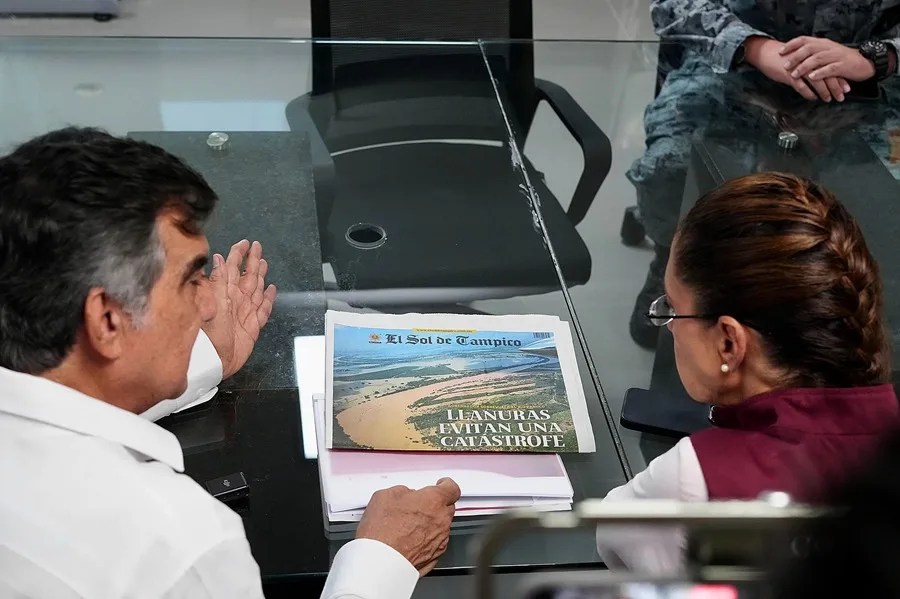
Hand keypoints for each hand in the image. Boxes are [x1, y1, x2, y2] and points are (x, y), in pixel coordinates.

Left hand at [202, 239, 276, 378]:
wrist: (214, 362)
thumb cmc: (207, 336)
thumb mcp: (211, 304)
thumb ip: (216, 281)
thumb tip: (218, 259)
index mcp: (225, 293)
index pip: (233, 268)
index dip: (239, 255)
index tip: (244, 243)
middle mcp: (236, 301)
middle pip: (247, 276)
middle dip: (252, 261)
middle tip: (257, 246)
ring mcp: (245, 313)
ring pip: (256, 290)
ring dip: (260, 276)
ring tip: (263, 263)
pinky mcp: (253, 327)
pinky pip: (263, 310)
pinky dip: (268, 300)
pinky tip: (271, 290)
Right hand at [357, 478, 460, 575]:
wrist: (379, 562)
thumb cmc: (382, 531)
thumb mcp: (385, 496)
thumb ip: (404, 491)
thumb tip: (407, 495)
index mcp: (433, 501)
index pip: (452, 488)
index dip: (446, 485)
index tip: (442, 485)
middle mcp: (441, 520)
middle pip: (447, 507)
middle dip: (435, 505)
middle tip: (417, 507)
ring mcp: (440, 540)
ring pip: (441, 526)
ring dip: (430, 524)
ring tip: (408, 527)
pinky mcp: (434, 557)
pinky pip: (435, 543)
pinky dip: (426, 540)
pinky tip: (410, 541)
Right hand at [745, 36, 850, 101]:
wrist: (767, 53)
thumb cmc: (784, 57)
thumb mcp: (801, 58)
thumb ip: (812, 65)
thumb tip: (822, 75)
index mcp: (813, 55)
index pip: (831, 67)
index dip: (840, 78)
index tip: (846, 88)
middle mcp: (809, 60)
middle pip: (827, 74)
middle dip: (835, 86)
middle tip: (841, 97)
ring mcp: (799, 67)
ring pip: (816, 80)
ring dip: (823, 91)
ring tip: (828, 99)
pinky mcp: (789, 74)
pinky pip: (801, 85)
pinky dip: (808, 92)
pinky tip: (813, 98)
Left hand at [781, 36, 875, 82]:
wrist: (864, 62)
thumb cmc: (841, 60)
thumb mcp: (825, 54)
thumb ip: (812, 54)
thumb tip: (793, 58)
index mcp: (822, 43)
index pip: (804, 40)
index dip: (791, 45)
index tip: (780, 52)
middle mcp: (828, 47)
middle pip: (809, 48)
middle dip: (795, 57)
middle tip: (785, 66)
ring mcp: (836, 56)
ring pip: (817, 59)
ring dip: (804, 67)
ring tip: (794, 74)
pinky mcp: (843, 66)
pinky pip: (830, 69)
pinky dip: (819, 73)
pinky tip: (811, 77)